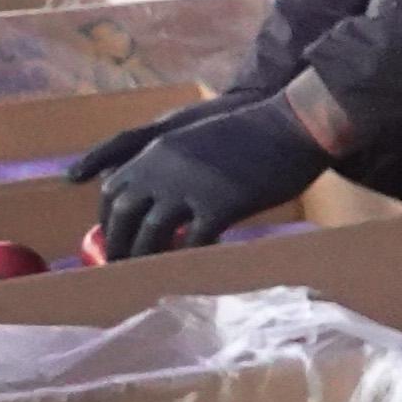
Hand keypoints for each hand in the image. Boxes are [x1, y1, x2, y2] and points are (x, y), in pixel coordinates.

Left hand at [89, 93, 325, 257]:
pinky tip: (193, 267)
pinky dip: (189, 258)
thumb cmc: (254, 135)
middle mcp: (163, 168)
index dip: (108, 219)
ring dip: (145, 258)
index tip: (114, 237)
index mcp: (156, 151)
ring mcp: (190, 186)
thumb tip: (160, 198)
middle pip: (124, 214)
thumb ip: (172, 165)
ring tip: (148, 277)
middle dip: (119, 244)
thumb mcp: (197, 140)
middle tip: (122, 267)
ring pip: (152, 232)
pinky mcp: (220, 204)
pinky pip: (194, 240)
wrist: (292, 125)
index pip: (113, 189)